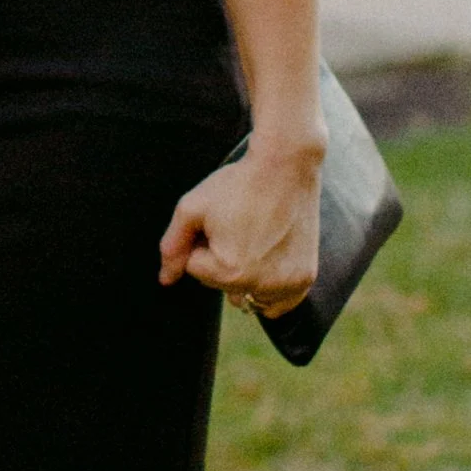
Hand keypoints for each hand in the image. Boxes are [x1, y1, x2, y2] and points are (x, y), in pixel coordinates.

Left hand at [159, 141, 322, 316]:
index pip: (195, 269)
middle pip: (221, 284)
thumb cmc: (236, 184)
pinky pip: (278, 304)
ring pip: (247, 294)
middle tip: (240, 224)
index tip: (222, 219)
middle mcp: (260, 285)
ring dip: (244, 276)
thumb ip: (173, 247)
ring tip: (256, 238)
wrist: (286, 165)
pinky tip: (269, 262)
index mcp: (229, 271)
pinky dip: (269, 290)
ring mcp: (287, 285)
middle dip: (221, 259)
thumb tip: (165, 281)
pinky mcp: (305, 279)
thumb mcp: (192, 208)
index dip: (202, 241)